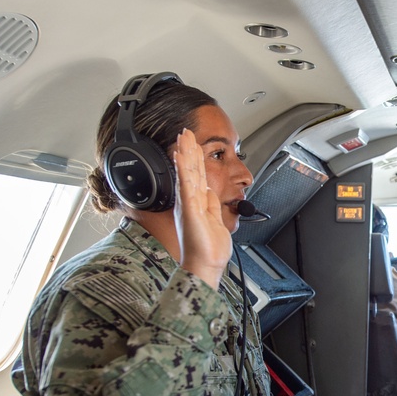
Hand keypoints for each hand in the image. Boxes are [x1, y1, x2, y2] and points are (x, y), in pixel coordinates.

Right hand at [172, 128, 230, 288]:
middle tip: (185, 130)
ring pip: (187, 173)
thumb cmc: (208, 247)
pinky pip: (186, 185)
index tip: (193, 141)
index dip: (194, 158)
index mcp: (196, 203)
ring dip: (185, 153)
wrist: (205, 264)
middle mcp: (189, 201)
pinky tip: (181, 156)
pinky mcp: (190, 209)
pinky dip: (183, 170)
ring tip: (182, 136)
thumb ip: (212, 204)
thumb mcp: (215, 219)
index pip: (196, 175)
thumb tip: (211, 191)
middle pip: (190, 169)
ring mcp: (188, 204)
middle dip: (188, 149)